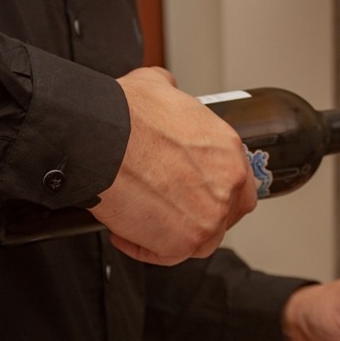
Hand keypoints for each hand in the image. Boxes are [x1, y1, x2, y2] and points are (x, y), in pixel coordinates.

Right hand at [91, 67, 256, 265]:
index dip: (217, 191)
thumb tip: (166, 93)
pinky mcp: (183, 242)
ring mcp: (209, 217)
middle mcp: (227, 185)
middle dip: (199, 215)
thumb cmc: (124, 116)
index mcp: (227, 149)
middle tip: (169, 210)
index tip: (197, 194)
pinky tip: (125, 232)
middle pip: (226, 215)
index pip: (239, 183)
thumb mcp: (158, 85)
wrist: (100, 140)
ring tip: (143, 221)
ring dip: (173, 233)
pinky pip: (167, 256)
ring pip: (199, 239)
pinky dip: (144, 247)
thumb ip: (173, 96)